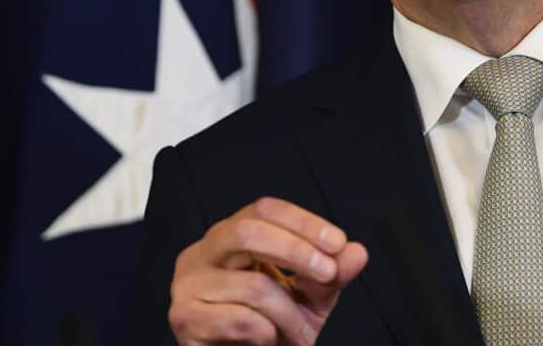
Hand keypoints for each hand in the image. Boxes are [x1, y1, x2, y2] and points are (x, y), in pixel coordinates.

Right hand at [168, 197, 368, 344]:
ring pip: (253, 285)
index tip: (337, 243)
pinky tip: (267, 341)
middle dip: (296, 251)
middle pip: (248, 230)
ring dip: (289, 314)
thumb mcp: (310, 299)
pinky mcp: (185, 319)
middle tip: (328, 274)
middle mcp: (202, 254)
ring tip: (301, 334)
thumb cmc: (270, 330)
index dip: (304, 222)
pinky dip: (267, 334)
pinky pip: (239, 319)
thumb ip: (330, 275)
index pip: (264, 210)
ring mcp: (187, 286)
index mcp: (229, 238)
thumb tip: (357, 252)